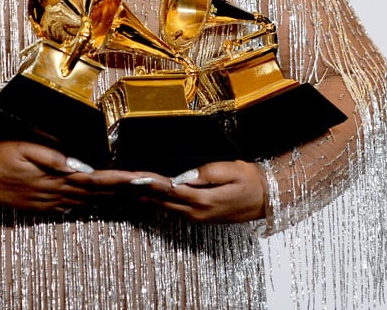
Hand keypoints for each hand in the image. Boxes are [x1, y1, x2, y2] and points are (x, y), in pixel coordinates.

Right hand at [0, 140, 146, 212]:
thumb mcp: (24, 148)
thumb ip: (53, 156)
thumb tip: (80, 163)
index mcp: (59, 178)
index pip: (101, 179)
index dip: (126, 180)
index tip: (149, 178)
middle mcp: (61, 194)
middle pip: (104, 195)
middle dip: (134, 192)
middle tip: (161, 190)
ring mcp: (54, 202)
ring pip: (96, 203)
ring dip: (122, 201)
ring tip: (147, 198)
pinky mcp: (47, 205)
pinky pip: (80, 207)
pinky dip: (101, 207)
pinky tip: (112, 206)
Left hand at [134, 161, 266, 222]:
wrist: (266, 199)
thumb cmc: (250, 180)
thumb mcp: (231, 170)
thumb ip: (205, 173)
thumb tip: (181, 176)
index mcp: (203, 200)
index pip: (169, 189)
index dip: (149, 183)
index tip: (131, 178)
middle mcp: (196, 213)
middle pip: (161, 201)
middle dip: (140, 192)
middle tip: (119, 183)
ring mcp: (196, 217)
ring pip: (164, 207)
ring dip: (145, 198)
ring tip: (124, 189)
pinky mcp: (198, 216)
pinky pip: (171, 209)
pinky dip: (156, 201)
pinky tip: (143, 196)